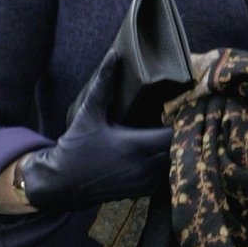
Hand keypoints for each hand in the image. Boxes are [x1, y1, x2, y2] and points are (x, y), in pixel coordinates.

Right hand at [18, 56, 171, 212]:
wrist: (63, 184)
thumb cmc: (76, 147)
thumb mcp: (89, 113)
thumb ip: (104, 84)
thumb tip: (113, 55)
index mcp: (133, 146)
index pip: (173, 136)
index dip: (182, 122)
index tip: (184, 109)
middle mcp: (143, 168)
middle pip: (179, 150)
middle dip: (182, 135)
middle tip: (183, 118)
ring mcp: (144, 183)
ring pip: (174, 164)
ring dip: (175, 149)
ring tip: (174, 132)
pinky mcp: (142, 192)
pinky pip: (165, 175)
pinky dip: (166, 163)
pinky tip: (161, 150)